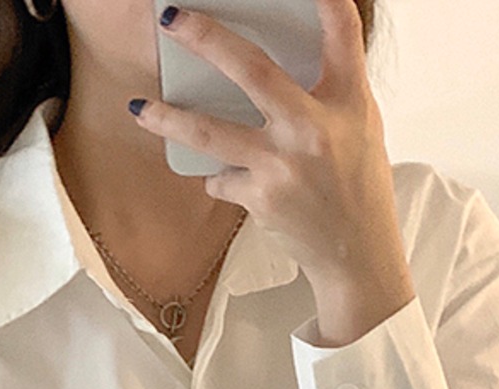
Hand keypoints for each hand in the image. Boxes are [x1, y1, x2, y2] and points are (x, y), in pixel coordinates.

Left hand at [131, 0, 414, 302]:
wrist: (355, 253)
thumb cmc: (356, 184)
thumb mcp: (359, 126)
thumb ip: (329, 89)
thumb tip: (277, 56)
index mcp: (348, 102)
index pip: (342, 35)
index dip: (327, 0)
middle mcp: (314, 128)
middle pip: (252, 70)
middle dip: (205, 38)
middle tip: (170, 18)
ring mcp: (283, 165)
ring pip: (211, 133)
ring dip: (168, 119)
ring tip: (139, 109)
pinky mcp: (261, 198)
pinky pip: (221, 177)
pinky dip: (218, 175)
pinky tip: (225, 178)